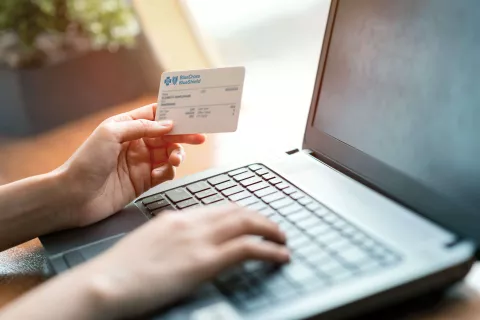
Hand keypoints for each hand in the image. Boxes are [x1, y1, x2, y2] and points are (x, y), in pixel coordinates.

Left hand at [60, 103, 204, 226]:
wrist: (74, 197)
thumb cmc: (86, 161)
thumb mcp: (111, 133)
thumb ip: (141, 127)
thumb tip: (168, 125)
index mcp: (126, 126)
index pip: (154, 115)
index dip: (172, 113)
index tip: (190, 114)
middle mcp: (135, 143)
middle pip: (166, 135)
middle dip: (183, 135)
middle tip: (199, 138)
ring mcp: (140, 163)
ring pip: (169, 154)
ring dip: (177, 155)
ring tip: (175, 160)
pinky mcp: (144, 182)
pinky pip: (165, 173)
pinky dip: (168, 172)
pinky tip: (161, 174)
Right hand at [81, 205, 289, 318]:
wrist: (103, 282)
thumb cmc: (118, 271)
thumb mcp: (147, 246)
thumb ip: (169, 241)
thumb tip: (183, 249)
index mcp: (175, 218)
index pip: (217, 208)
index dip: (240, 213)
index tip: (251, 221)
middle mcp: (190, 222)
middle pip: (236, 211)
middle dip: (260, 218)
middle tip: (273, 228)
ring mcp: (198, 240)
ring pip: (246, 223)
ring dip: (270, 229)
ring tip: (282, 239)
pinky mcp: (204, 261)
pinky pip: (247, 248)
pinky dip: (270, 250)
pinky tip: (280, 256)